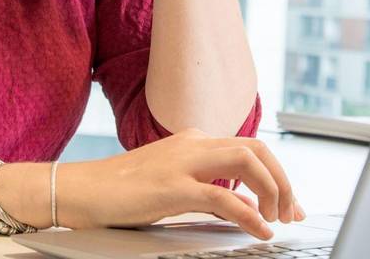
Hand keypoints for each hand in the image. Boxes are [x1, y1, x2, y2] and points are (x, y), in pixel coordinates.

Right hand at [61, 128, 306, 239]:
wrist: (78, 189)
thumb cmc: (119, 191)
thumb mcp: (172, 185)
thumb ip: (207, 189)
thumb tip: (241, 204)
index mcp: (193, 140)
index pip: (249, 147)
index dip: (276, 174)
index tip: (288, 203)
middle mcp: (192, 143)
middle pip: (256, 148)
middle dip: (282, 180)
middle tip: (291, 211)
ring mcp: (182, 162)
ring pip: (246, 160)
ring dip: (272, 189)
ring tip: (277, 218)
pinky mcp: (171, 186)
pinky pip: (221, 195)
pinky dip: (248, 212)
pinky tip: (259, 228)